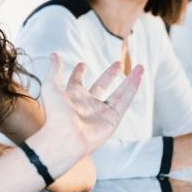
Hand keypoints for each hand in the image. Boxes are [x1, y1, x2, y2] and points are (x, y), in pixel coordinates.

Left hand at [34, 54, 143, 173]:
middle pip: (101, 86)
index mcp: (72, 96)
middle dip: (109, 75)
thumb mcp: (51, 86)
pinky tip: (139, 76)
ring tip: (139, 68)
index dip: (79, 73)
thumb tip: (53, 54)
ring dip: (129, 81)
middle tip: (117, 64)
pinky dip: (132, 88)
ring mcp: (101, 111)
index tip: (82, 64)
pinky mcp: (112, 119)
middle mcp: (88, 104)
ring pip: (118, 93)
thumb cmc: (56, 114)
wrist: (65, 137)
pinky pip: (125, 101)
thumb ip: (55, 70)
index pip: (77, 81)